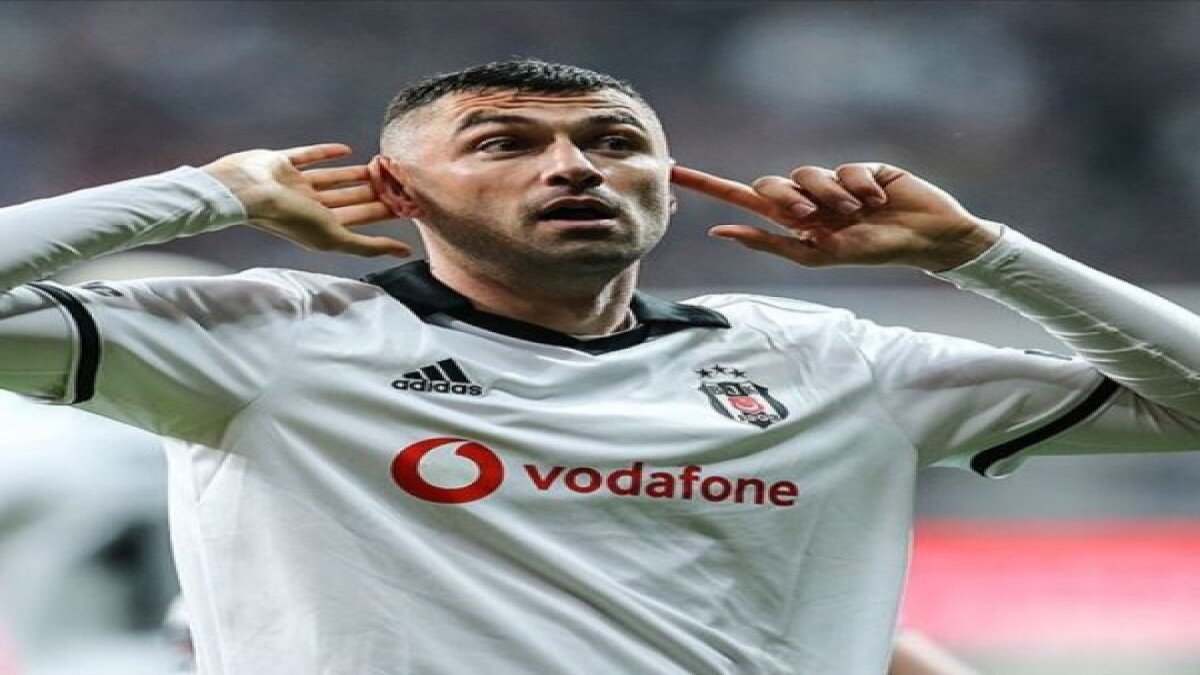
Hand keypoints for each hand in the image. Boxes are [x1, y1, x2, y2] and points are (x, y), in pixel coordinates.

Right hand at [202, 143, 409, 257]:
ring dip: (355, 173)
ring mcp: (294, 184)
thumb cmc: (289, 217)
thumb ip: (369, 245)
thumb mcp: (336, 237)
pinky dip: (326, 153)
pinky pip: (308, 156)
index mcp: (320, 226)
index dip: (383, 209)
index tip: (406, 199)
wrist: (246, 191)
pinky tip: (347, 149)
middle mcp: (308, 207)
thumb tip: (405, 253)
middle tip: (399, 178)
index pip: (360, 217)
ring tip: (380, 165)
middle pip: (349, 198)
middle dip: (373, 190)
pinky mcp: (282, 162)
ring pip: (332, 178)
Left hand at [671, 163, 1001, 271]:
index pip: (742, 198)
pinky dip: (859, 185)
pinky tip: (879, 198)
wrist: (924, 238)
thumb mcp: (817, 255)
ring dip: (831, 196)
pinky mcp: (858, 165)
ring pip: (806, 172)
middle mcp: (808, 198)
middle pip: (771, 183)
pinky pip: (843, 166)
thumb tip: (718, 230)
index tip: (673, 171)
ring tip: (857, 212)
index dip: (707, 185)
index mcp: (793, 221)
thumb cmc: (872, 252)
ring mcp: (832, 181)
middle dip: (788, 198)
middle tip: (815, 217)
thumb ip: (768, 242)